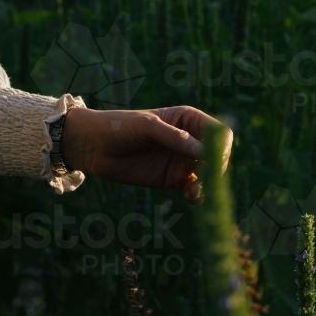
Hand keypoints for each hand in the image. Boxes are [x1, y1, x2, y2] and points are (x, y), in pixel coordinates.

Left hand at [61, 105, 232, 204]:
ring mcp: (183, 161)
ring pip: (210, 175)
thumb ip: (175, 138)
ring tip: (196, 190)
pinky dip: (198, 195)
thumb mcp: (147, 127)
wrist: (94, 147)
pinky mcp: (174, 180)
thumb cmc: (120, 127)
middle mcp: (190, 140)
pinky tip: (191, 196)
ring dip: (209, 185)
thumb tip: (204, 153)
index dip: (220, 146)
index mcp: (188, 119)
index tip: (209, 158)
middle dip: (216, 168)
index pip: (219, 132)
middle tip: (202, 177)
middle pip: (219, 156)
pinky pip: (195, 189)